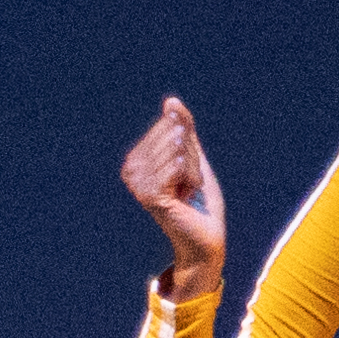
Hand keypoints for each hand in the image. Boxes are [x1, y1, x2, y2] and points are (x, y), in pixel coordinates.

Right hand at [119, 94, 226, 290]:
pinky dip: (190, 177)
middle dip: (191, 158)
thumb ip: (183, 129)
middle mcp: (131, 171)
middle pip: (173, 137)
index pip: (170, 127)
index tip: (188, 171)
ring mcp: (138, 184)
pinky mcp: (150, 196)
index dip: (188, 146)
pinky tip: (189, 192)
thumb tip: (171, 100)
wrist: (207, 237)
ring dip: (193, 170)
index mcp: (137, 160)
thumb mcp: (193, 158)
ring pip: (176, 151)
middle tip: (191, 184)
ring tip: (191, 190)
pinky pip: (175, 166)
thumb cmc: (201, 200)